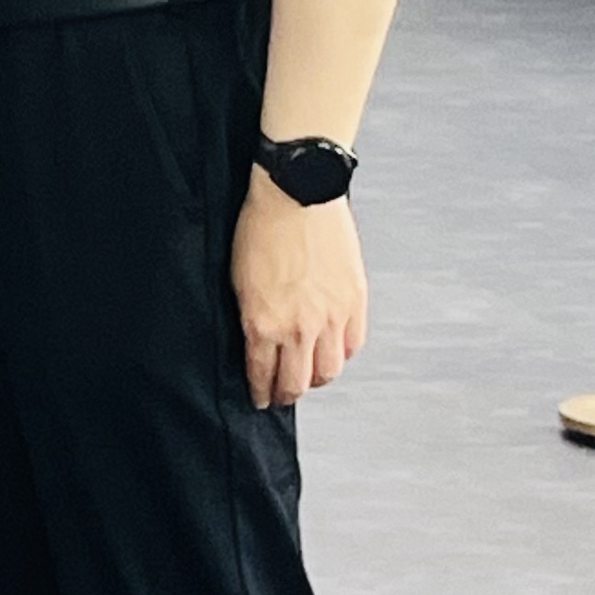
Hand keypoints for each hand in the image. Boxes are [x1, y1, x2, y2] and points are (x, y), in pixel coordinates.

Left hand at [232, 177, 367, 408]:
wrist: (296, 195)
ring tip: (309, 376)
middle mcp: (298, 328)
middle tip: (282, 395)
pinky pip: (352, 344)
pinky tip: (332, 351)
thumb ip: (252, 318)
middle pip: (297, 383)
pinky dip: (342, 354)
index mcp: (262, 323)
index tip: (260, 399)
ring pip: (329, 371)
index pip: (262, 375)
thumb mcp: (239, 280)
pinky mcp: (355, 302)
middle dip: (286, 394)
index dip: (261, 393)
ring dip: (317, 379)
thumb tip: (258, 342)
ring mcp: (331, 317)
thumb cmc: (260, 228)